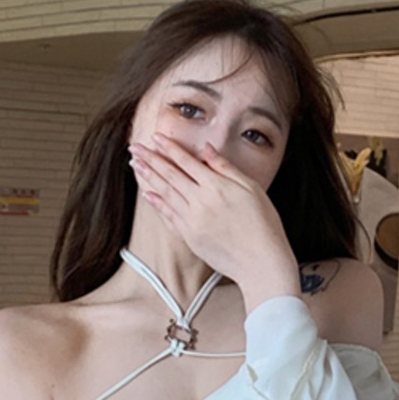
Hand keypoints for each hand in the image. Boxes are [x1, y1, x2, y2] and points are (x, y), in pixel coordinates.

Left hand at [128, 133, 299, 301]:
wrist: (262, 262)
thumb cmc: (263, 224)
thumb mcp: (251, 188)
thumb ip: (226, 168)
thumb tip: (207, 149)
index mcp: (216, 186)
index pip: (187, 161)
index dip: (169, 148)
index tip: (156, 137)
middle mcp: (200, 201)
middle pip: (170, 175)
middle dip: (151, 159)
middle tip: (135, 148)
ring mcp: (192, 220)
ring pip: (165, 193)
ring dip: (148, 177)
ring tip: (134, 164)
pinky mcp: (190, 237)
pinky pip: (168, 216)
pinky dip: (157, 204)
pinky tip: (147, 193)